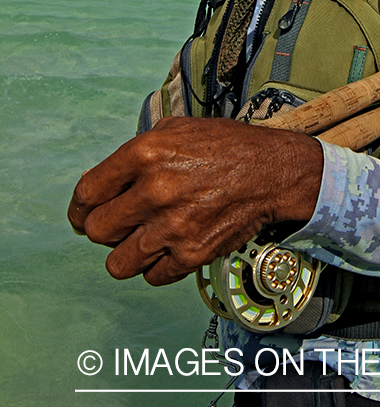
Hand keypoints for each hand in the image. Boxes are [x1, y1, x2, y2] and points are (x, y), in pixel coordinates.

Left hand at [67, 116, 322, 285]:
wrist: (272, 171)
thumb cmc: (224, 146)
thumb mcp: (175, 129)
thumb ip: (135, 154)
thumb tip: (103, 183)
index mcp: (145, 153)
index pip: (86, 193)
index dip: (80, 207)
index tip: (84, 213)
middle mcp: (155, 190)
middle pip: (97, 230)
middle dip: (103, 229)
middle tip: (118, 225)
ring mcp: (173, 226)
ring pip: (117, 263)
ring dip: (126, 253)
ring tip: (142, 240)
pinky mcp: (192, 254)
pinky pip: (152, 277)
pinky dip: (157, 266)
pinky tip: (170, 246)